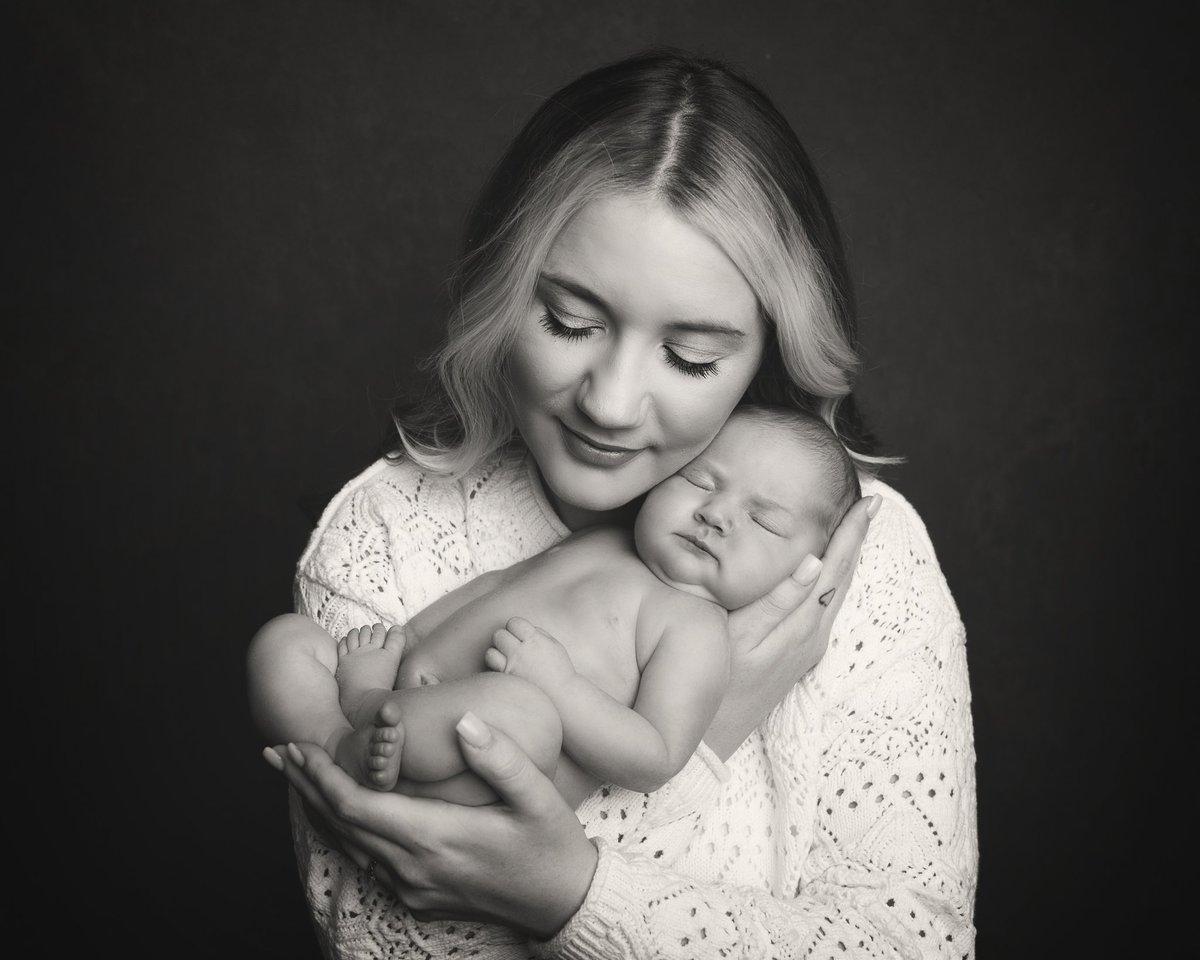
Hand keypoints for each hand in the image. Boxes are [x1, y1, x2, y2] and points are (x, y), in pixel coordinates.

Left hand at [263, 712, 597, 938]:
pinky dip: (343, 830)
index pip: (357, 805)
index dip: (321, 776)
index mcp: (435, 837)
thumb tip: (463, 722)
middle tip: (276, 753)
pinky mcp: (419, 896)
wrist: (564, 902)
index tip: (298, 745)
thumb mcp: (538, 797)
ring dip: (319, 808)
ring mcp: (413, 886)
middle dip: (306, 785)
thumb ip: (500, 758)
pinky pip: (367, 861)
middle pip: (340, 823)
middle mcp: (413, 867)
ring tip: (296, 777)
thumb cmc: (553, 845)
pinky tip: (340, 812)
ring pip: (349, 844)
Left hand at [485, 617, 575, 691]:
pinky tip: (505, 668)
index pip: (514, 622)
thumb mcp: (555, 645)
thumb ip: (539, 633)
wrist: (561, 696)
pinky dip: (496, 666)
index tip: (521, 634)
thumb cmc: (559, 669)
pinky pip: (491, 667)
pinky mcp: (507, 681)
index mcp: (535, 641)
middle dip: (505, 638)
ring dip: (497, 652)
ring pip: (490, 651)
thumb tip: (522, 629)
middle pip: (499, 635)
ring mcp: (512, 667)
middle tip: (513, 646)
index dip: (516, 626)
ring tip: (507, 657)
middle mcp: (521, 652)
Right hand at [704, 494, 879, 759]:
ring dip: (847, 557)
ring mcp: (806, 649)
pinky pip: (824, 608)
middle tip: (870, 502)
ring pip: (836, 593)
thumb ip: (775, 601)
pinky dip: (832, 580)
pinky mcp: (796, 658)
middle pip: (842, 577)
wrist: (706, 742)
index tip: (867, 501)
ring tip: (854, 527)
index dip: (850, 532)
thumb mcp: (736, 638)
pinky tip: (825, 571)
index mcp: (801, 624)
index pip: (833, 567)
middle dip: (857, 538)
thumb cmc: (711, 686)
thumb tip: (812, 562)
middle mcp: (812, 636)